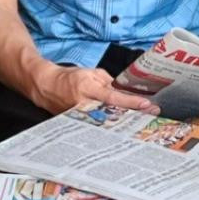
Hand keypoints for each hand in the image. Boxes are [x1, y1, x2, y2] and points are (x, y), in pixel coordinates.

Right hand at [35, 62, 158, 117]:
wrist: (47, 87)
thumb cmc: (69, 78)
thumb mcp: (91, 73)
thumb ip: (109, 82)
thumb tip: (125, 90)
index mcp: (87, 89)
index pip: (113, 97)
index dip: (131, 102)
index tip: (146, 104)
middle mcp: (84, 105)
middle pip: (113, 113)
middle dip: (133, 114)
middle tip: (152, 114)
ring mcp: (81, 118)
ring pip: (107, 122)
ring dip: (125, 121)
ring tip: (142, 121)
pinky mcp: (79, 125)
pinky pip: (99, 126)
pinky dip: (112, 125)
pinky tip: (124, 126)